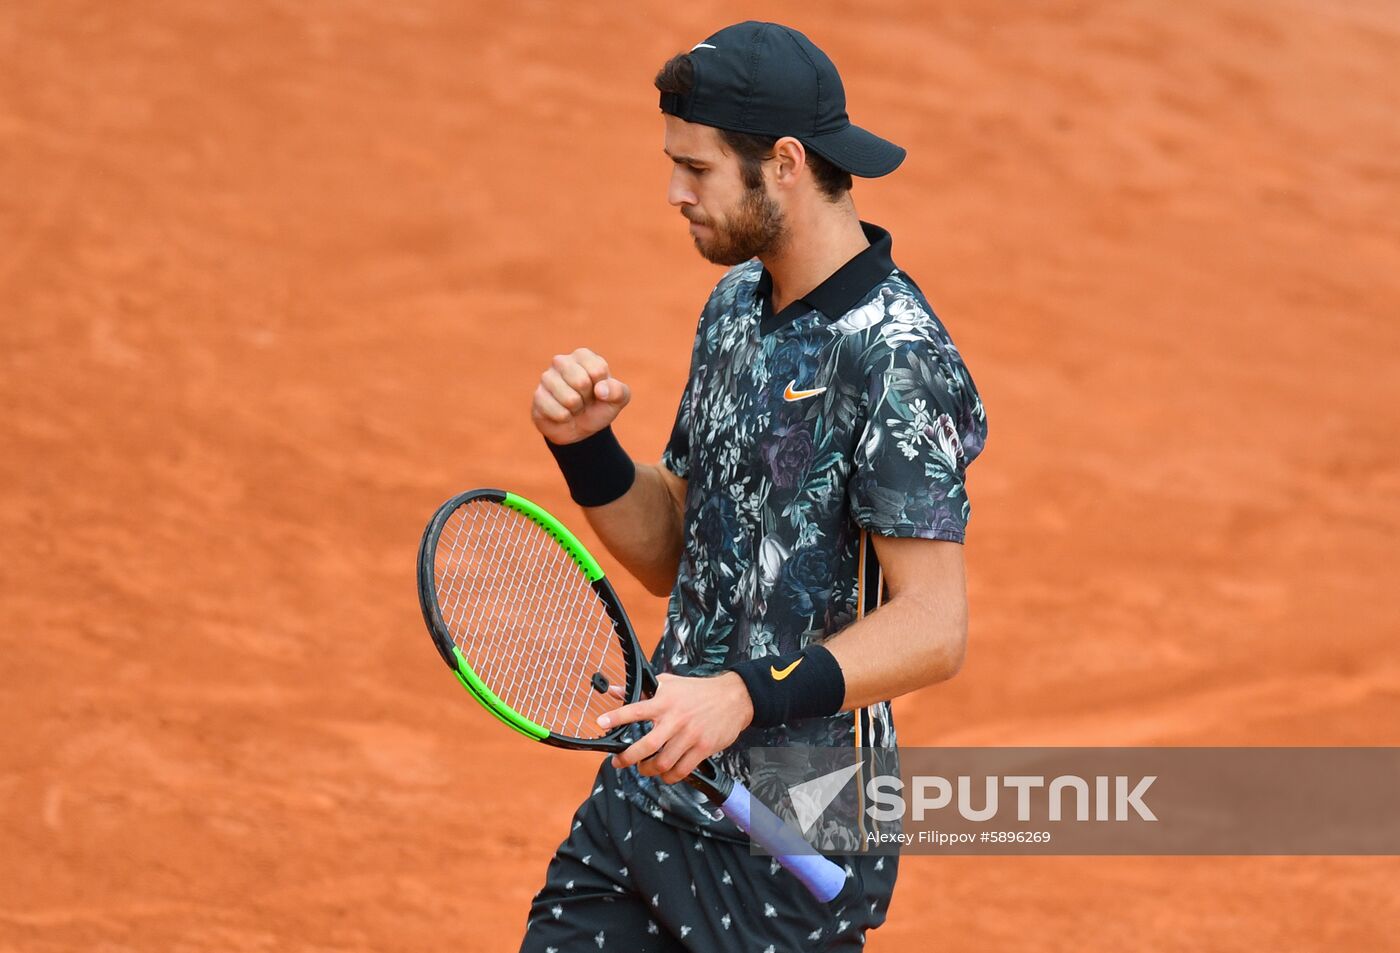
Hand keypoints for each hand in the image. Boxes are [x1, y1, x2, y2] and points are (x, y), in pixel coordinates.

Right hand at [530, 347, 631, 445]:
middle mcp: (562, 361)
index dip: (602, 387)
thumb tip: (600, 390)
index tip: (598, 390)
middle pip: (582, 382)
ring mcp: (547, 378)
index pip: (598, 370)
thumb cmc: (598, 406)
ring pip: (569, 399)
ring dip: (576, 409)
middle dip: (587, 398)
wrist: (579, 428)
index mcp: (583, 355)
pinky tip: (563, 414)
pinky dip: (565, 418)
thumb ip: (618, 391)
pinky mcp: (538, 396)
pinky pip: (558, 412)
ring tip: (573, 406)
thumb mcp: (618, 399)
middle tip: (584, 399)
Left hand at [600, 672, 754, 784]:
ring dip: (648, 770)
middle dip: (627, 758)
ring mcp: (690, 736)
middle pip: (646, 746)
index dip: (617, 717)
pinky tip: (664, 774)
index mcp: (664, 701)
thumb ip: (641, 689)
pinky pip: (681, 770)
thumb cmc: (697, 690)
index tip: (601, 723)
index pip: (635, 709)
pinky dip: (669, 777)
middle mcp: (675, 719)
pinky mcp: (703, 748)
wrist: (733, 697)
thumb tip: (613, 690)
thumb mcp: (668, 683)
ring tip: (643, 768)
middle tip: (619, 762)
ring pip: (662, 763)